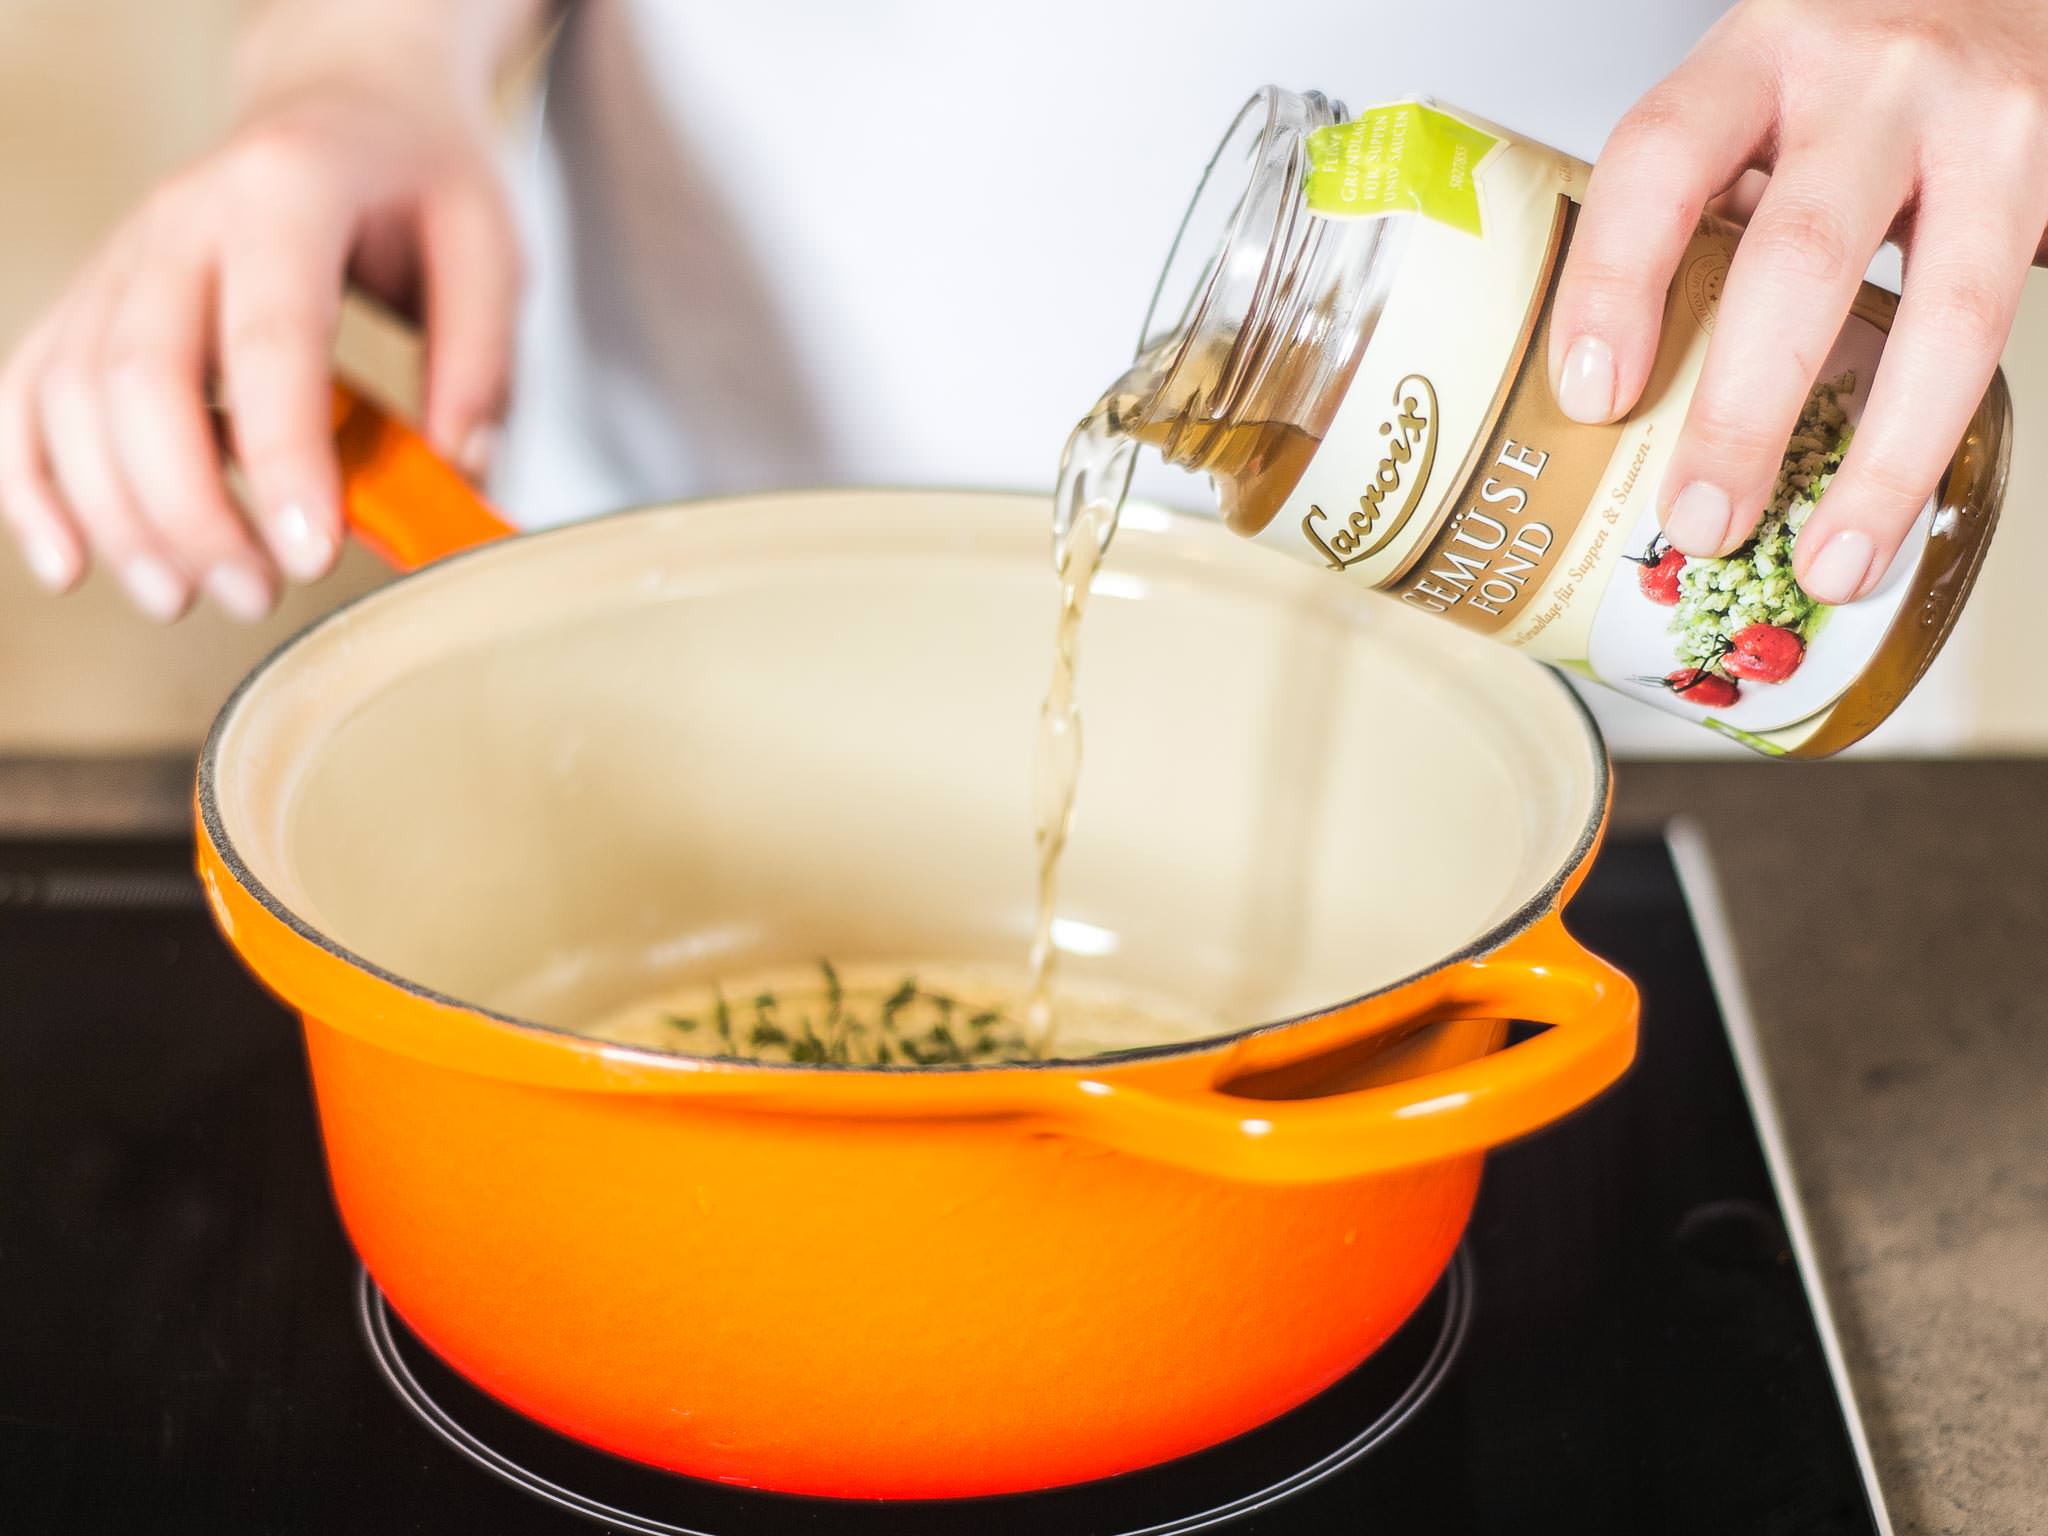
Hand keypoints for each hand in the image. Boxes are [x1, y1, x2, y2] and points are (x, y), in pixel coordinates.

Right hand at [0, 31, 519, 620]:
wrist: (341, 103)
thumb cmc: (416, 180)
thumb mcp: (489, 249)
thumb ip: (480, 365)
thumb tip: (457, 477)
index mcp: (286, 190)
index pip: (269, 339)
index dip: (284, 457)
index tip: (313, 552)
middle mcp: (181, 217)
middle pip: (143, 377)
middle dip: (189, 508)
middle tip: (253, 594)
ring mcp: (122, 256)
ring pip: (72, 395)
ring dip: (115, 515)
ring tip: (183, 597)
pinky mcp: (91, 299)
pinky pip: (27, 391)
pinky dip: (31, 482)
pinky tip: (69, 559)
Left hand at [1549, 0, 2047, 602]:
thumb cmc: (1867, 59)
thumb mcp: (1768, 93)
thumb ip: (1714, 197)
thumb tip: (1625, 380)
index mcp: (1763, 53)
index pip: (1662, 159)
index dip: (1616, 280)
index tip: (1593, 395)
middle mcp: (1882, 79)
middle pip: (1801, 257)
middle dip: (1746, 411)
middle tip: (1701, 518)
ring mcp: (1994, 127)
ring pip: (1948, 313)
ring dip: (1883, 459)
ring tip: (1832, 559)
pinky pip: (2011, 322)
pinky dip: (1953, 425)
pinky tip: (1910, 498)